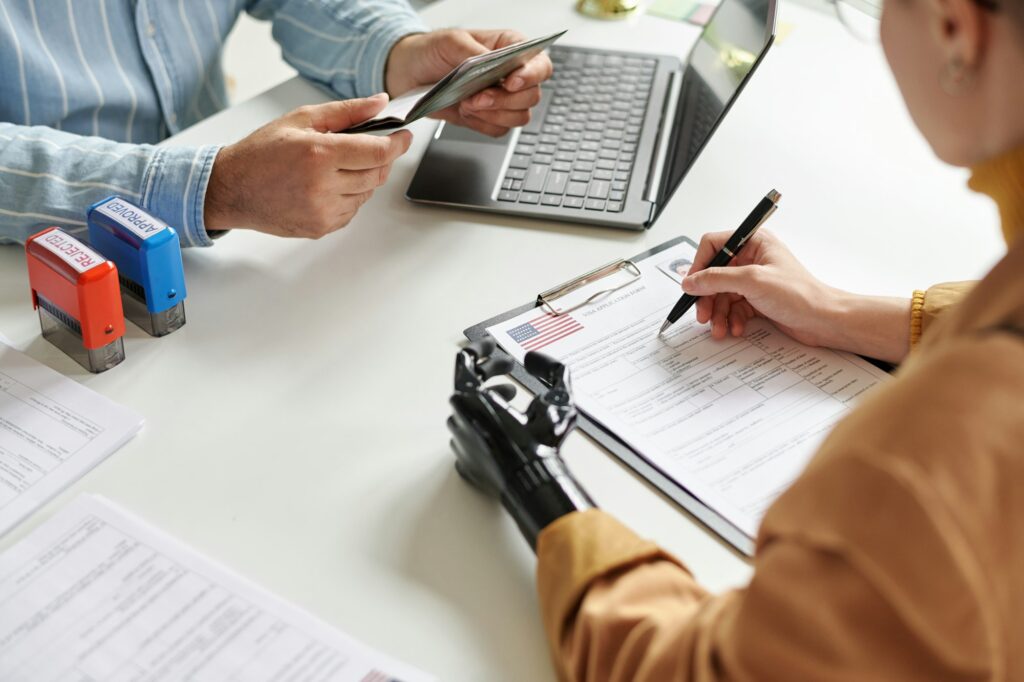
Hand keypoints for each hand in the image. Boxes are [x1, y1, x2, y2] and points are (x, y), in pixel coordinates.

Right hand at [204, 95, 411, 238]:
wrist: (231, 189)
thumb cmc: (261, 152)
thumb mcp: (301, 119)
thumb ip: (346, 111)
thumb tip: (380, 103)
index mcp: (319, 155)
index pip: (378, 152)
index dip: (397, 144)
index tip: (404, 137)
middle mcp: (323, 186)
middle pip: (377, 174)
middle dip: (380, 159)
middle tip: (370, 147)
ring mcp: (323, 211)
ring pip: (367, 194)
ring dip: (363, 178)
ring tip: (337, 166)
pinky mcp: (321, 227)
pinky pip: (352, 211)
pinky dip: (349, 196)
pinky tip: (327, 185)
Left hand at [385, 29, 552, 136]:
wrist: (409, 74)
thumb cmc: (432, 51)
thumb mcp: (449, 41)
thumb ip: (473, 51)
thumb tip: (488, 61)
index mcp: (510, 49)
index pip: (540, 65)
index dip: (532, 76)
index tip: (511, 82)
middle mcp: (511, 75)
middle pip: (531, 96)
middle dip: (504, 101)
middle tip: (478, 97)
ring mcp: (502, 99)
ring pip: (519, 117)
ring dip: (493, 114)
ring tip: (468, 103)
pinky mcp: (489, 118)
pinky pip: (499, 130)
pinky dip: (482, 124)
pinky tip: (466, 111)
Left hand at [448, 340, 592, 547]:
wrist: (532, 485)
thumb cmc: (541, 445)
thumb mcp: (558, 400)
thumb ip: (554, 370)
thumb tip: (535, 360)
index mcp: (472, 399)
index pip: (465, 361)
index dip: (481, 349)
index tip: (493, 346)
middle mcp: (459, 418)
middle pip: (466, 384)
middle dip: (489, 372)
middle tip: (507, 368)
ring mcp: (459, 442)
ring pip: (467, 409)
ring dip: (487, 398)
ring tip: (510, 396)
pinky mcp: (464, 461)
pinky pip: (469, 433)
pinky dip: (483, 423)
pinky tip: (502, 423)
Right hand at [681, 230, 912, 363]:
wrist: (824, 321)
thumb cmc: (800, 294)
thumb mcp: (753, 281)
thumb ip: (716, 279)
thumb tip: (690, 281)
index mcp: (754, 242)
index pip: (714, 245)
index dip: (699, 266)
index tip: (692, 286)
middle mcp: (752, 258)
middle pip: (714, 275)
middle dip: (707, 297)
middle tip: (702, 315)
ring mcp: (754, 280)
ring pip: (722, 295)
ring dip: (718, 313)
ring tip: (719, 329)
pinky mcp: (757, 299)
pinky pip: (733, 308)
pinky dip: (731, 320)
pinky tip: (737, 329)